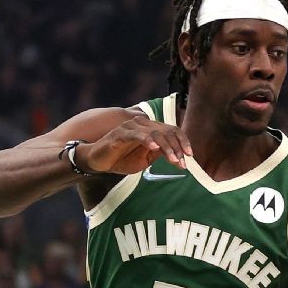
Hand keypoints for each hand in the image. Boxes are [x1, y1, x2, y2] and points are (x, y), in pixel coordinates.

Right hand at [76, 116, 193, 173]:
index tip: (190, 156)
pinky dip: (147, 140)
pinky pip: (136, 135)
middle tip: (181, 163)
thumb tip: (177, 156)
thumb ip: (160, 154)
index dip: (183, 142)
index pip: (172, 130)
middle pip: (166, 131)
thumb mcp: (145, 160)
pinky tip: (154, 149)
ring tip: (173, 160)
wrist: (98, 162)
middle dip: (177, 148)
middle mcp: (142, 124)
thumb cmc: (121, 160)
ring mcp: (131, 127)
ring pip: (155, 133)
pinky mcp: (120, 133)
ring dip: (166, 147)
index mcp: (150, 129)